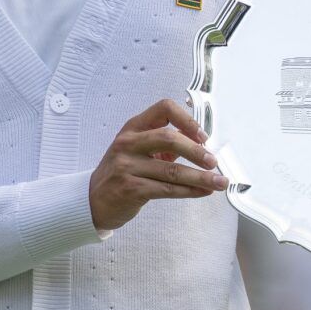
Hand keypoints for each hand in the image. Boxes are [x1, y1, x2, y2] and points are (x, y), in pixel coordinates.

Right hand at [87, 98, 226, 230]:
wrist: (92, 201)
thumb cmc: (120, 174)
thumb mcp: (136, 151)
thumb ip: (163, 145)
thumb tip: (201, 147)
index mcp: (133, 128)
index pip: (163, 109)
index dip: (187, 120)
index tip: (202, 136)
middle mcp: (128, 143)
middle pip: (169, 138)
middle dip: (196, 151)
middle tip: (213, 162)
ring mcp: (126, 166)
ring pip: (172, 170)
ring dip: (200, 177)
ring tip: (218, 183)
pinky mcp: (130, 188)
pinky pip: (167, 189)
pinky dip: (189, 191)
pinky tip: (202, 192)